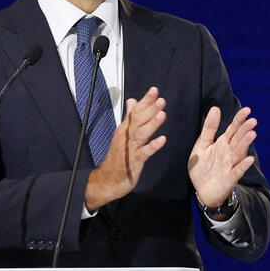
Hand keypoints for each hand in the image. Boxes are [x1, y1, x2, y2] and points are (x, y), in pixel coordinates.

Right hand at [84, 86, 167, 210]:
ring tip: (162, 114)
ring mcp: (130, 149)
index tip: (154, 90)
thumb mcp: (122, 134)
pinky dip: (153, 146)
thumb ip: (129, 117)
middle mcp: (126, 137)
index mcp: (125, 129)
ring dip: (152, 124)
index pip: (135, 111)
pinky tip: (162, 140)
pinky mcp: (134, 162)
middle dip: (149, 109)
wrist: (107, 180)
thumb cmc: (117, 158)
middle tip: (160, 99)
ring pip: (141, 134)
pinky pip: (144, 153)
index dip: (145, 101)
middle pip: (138, 120)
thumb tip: (132, 101)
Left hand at [188, 106, 256, 208]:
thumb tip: (215, 108)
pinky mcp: (230, 178)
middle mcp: (230, 152)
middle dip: (245, 130)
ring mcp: (231, 165)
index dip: (239, 120)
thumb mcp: (202, 145)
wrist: (202, 191)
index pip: (233, 129)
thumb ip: (209, 128)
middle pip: (239, 139)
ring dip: (246, 144)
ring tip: (252, 134)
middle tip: (252, 121)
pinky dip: (243, 166)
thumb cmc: (203, 167)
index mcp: (223, 143)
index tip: (247, 110)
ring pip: (240, 153)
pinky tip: (249, 159)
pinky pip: (237, 171)